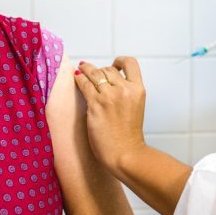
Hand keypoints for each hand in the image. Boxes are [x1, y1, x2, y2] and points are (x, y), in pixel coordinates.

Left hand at [73, 57, 147, 174]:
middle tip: (92, 72)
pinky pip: (84, 84)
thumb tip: (109, 83)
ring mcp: (110, 96)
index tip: (114, 65)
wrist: (125, 153)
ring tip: (81, 69)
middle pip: (108, 69)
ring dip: (86, 70)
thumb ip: (127, 94)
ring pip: (95, 73)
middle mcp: (125, 89)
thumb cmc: (129, 136)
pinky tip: (77, 78)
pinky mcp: (96, 104)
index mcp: (138, 90)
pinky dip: (79, 79)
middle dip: (100, 71)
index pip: (130, 63)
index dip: (120, 61)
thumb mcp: (136, 107)